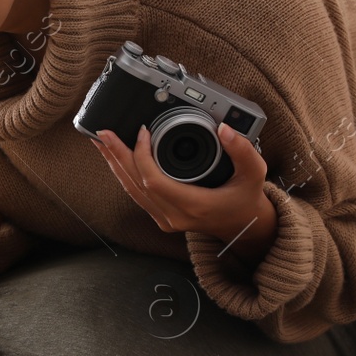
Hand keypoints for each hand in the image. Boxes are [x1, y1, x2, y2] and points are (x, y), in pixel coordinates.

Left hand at [92, 123, 273, 250]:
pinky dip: (124, 174)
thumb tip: (224, 129)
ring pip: (131, 191)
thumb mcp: (254, 173)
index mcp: (194, 206)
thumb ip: (243, 150)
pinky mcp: (162, 217)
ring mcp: (166, 219)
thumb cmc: (246, 198)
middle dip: (117, 156)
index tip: (143, 132)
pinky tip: (115, 158)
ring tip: (101, 141)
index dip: (142, 156)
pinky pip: (137, 195)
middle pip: (136, 185)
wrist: (244, 226)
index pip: (154, 181)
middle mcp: (175, 216)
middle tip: (103, 132)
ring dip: (115, 164)